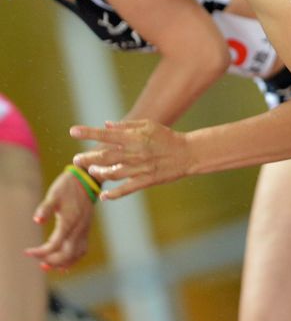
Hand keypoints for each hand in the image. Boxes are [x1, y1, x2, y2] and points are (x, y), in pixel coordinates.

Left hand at [24, 169, 94, 269]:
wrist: (87, 179)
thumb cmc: (68, 186)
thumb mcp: (54, 194)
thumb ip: (45, 208)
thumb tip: (37, 220)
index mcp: (69, 222)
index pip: (54, 245)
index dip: (40, 252)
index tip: (27, 252)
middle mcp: (79, 229)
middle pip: (66, 254)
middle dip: (51, 261)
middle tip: (37, 260)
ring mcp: (84, 229)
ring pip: (76, 254)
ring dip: (63, 262)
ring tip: (49, 266)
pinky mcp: (86, 228)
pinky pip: (82, 249)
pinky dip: (74, 258)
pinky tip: (65, 261)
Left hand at [69, 120, 192, 198]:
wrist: (188, 153)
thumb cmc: (167, 137)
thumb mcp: (149, 125)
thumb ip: (127, 125)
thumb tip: (106, 125)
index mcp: (135, 137)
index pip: (107, 134)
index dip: (89, 133)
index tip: (73, 131)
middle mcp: (136, 153)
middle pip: (105, 156)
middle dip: (88, 157)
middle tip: (76, 159)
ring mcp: (141, 168)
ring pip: (113, 173)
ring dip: (99, 172)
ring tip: (92, 170)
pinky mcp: (146, 180)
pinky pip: (126, 189)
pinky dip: (113, 194)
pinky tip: (104, 196)